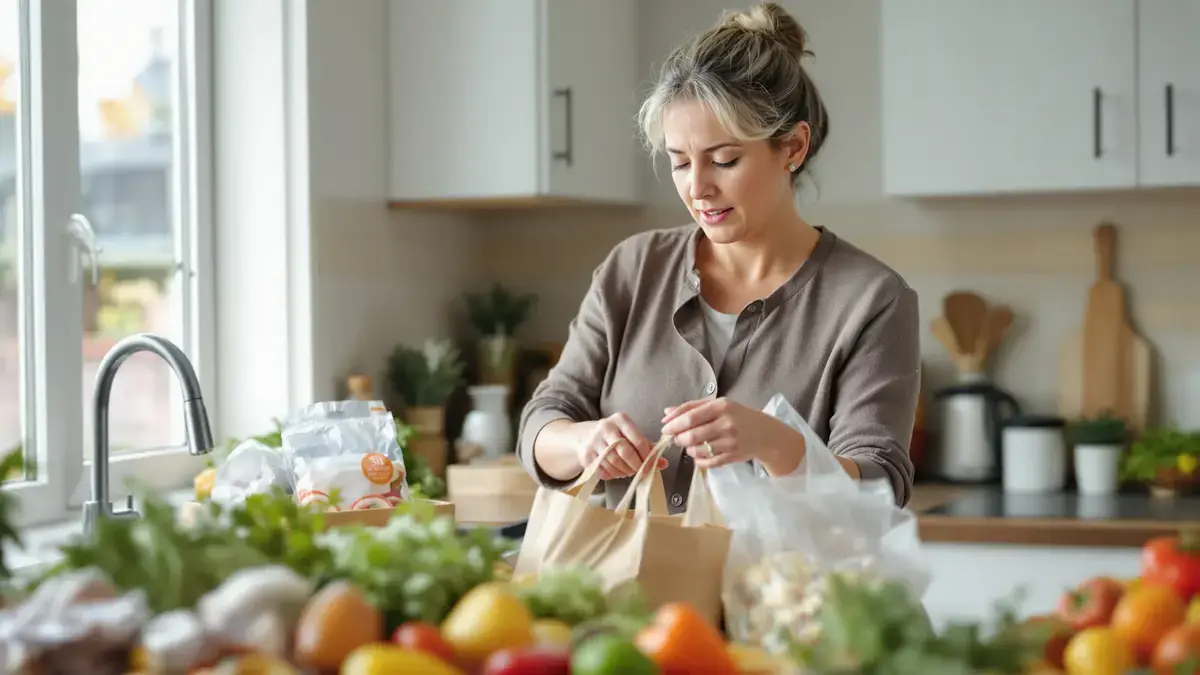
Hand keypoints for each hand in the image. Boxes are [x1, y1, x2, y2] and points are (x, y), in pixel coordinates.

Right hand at [576, 412, 666, 480]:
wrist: (584, 436)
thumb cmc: (615, 436)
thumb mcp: (630, 435)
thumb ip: (648, 448)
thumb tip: (664, 464)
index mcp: (620, 419)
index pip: (638, 440)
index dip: (647, 456)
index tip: (650, 466)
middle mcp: (605, 427)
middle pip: (625, 452)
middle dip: (636, 466)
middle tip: (640, 471)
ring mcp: (593, 440)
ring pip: (614, 463)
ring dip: (624, 472)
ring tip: (628, 471)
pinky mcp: (586, 454)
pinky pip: (603, 470)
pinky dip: (612, 475)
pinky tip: (616, 472)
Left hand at [660, 397, 803, 471]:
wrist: (765, 433)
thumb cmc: (738, 416)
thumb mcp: (718, 405)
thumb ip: (692, 407)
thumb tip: (667, 413)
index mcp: (721, 406)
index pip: (690, 417)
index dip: (673, 424)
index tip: (665, 428)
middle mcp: (726, 423)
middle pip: (691, 436)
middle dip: (678, 438)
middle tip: (675, 438)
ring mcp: (730, 442)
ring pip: (697, 450)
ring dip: (687, 449)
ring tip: (689, 445)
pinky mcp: (732, 457)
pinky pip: (706, 463)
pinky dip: (697, 460)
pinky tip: (698, 454)